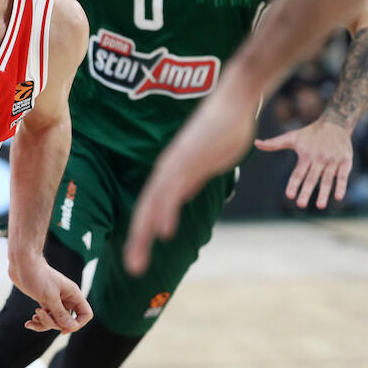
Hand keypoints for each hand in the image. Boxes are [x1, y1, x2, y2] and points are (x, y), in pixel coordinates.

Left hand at [9, 256, 91, 333]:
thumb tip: (72, 327)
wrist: (22, 264)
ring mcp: (55, 301)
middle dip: (53, 323)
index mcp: (73, 294)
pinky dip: (38, 322)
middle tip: (39, 312)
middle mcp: (66, 299)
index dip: (78, 324)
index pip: (85, 314)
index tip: (63, 328)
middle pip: (67, 321)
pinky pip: (46, 318)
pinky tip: (29, 322)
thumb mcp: (49, 297)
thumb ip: (60, 314)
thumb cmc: (37, 276)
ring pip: (55, 321)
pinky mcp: (45, 302)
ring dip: (44, 323)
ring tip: (34, 316)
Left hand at [124, 81, 256, 275]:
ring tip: (137, 259)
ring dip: (144, 234)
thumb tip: (181, 195)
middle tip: (132, 267)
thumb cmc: (223, 127)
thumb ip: (191, 179)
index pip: (151, 206)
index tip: (137, 254)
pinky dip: (165, 212)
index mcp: (171, 172)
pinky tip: (162, 231)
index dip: (143, 231)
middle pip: (146, 210)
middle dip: (138, 240)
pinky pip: (173, 191)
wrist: (234, 100)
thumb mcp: (205, 162)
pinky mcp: (189, 161)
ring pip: (154, 205)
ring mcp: (177, 166)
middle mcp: (168, 170)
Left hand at [254, 117, 352, 208]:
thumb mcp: (291, 137)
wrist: (335, 123)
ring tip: (320, 206)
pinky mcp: (345, 161)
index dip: (293, 184)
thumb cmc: (310, 133)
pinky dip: (341, 186)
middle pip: (311, 178)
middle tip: (300, 204)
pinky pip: (343, 176)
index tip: (289, 195)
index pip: (298, 173)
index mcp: (305, 155)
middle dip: (306, 191)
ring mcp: (332, 161)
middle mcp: (318, 158)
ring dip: (324, 193)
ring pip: (327, 180)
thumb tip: (255, 143)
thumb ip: (274, 144)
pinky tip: (338, 197)